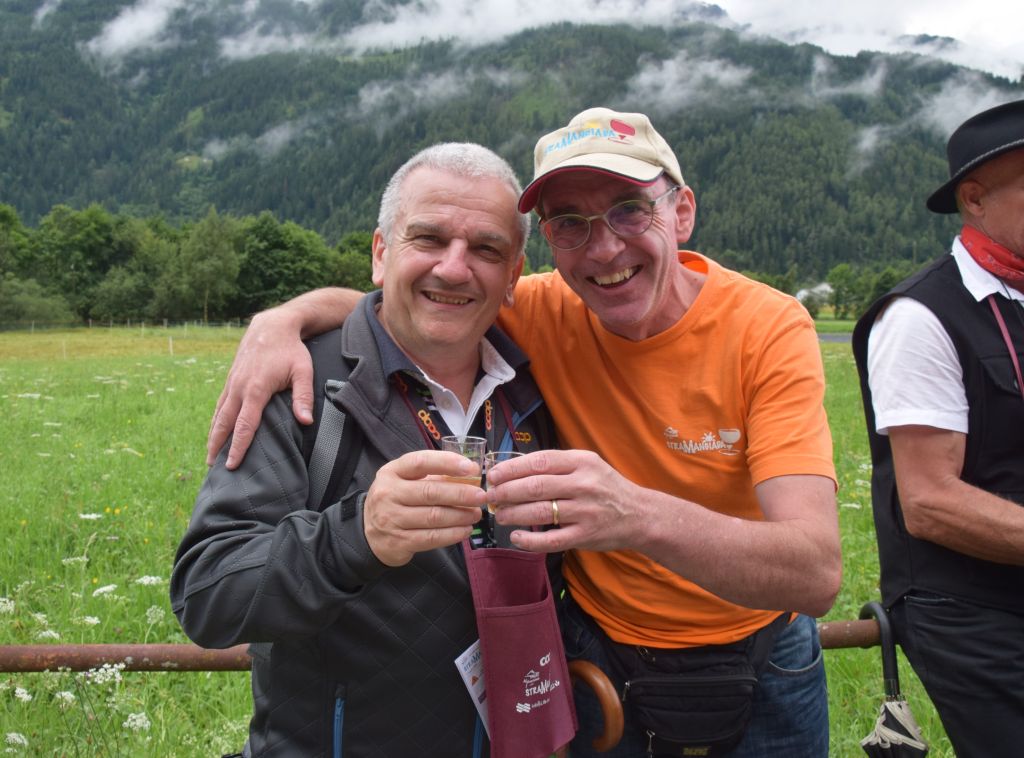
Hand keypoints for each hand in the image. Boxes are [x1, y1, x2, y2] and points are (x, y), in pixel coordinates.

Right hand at [207, 308, 314, 468]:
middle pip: (224, 423)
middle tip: (213, 469)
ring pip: (218, 414)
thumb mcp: (303, 370)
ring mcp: (232, 383)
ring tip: (209, 458)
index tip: (232, 465)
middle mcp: (239, 388)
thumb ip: (303, 396)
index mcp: (256, 389)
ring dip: (212, 436)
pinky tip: (214, 433)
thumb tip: (306, 422)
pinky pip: (220, 404)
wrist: (272, 326)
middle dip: (218, 446)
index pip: (244, 425)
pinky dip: (215, 421)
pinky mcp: (231, 380)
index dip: (238, 447)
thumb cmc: (292, 350)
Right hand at [364, 450, 483, 566]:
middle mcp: (388, 494)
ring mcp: (391, 519)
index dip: (447, 463)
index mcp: (392, 472)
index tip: (470, 468)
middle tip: (481, 496)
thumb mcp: (405, 481)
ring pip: (433, 517)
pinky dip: (452, 534)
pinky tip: (465, 530)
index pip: (420, 462)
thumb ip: (434, 476)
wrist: (369, 533)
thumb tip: (471, 473)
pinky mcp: (398, 542)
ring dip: (460, 515)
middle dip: (461, 494)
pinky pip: (431, 538)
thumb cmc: (396, 500)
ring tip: (476, 514)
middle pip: (430, 492)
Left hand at [481, 449, 641, 552]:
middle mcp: (583, 485)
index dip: (512, 468)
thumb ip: (558, 465)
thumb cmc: (606, 488)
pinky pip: (551, 540)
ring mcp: (585, 512)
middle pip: (536, 486)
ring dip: (513, 514)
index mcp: (582, 462)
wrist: (640, 515)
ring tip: (499, 515)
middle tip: (491, 497)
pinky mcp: (585, 536)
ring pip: (540, 512)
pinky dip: (530, 541)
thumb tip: (514, 468)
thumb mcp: (588, 465)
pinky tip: (516, 538)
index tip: (493, 475)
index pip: (540, 462)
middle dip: (506, 492)